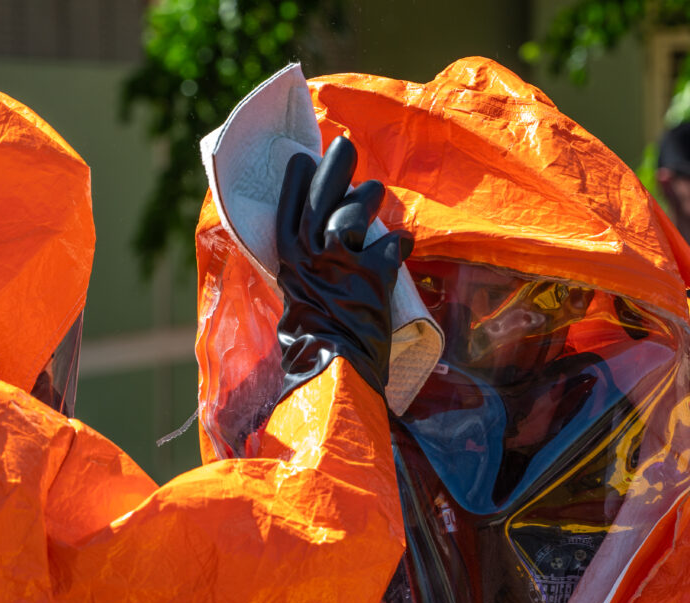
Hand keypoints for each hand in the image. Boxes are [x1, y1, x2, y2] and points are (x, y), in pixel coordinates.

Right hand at [275, 135, 411, 398]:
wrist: (332, 369)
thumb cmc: (313, 342)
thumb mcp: (298, 296)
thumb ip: (305, 266)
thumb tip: (320, 243)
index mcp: (285, 259)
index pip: (287, 206)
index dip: (297, 181)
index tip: (303, 159)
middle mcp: (307, 254)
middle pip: (321, 196)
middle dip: (334, 167)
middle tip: (345, 145)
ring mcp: (339, 262)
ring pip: (355, 211)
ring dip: (368, 198)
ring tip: (376, 192)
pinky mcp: (370, 275)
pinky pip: (392, 245)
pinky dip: (399, 243)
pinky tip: (404, 242)